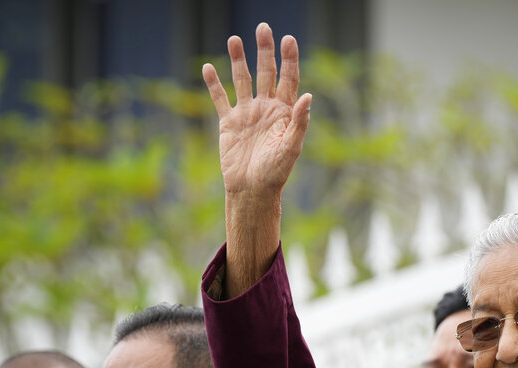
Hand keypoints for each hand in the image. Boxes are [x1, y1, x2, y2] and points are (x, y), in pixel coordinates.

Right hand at [202, 22, 310, 195]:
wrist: (252, 190)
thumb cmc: (276, 172)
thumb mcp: (291, 147)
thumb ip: (299, 121)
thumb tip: (308, 95)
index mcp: (285, 113)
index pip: (288, 79)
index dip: (289, 59)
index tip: (288, 39)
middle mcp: (266, 108)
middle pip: (266, 72)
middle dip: (265, 50)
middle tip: (263, 27)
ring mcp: (247, 113)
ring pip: (242, 80)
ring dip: (239, 60)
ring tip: (235, 39)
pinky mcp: (228, 123)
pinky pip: (220, 99)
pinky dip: (214, 84)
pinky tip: (209, 67)